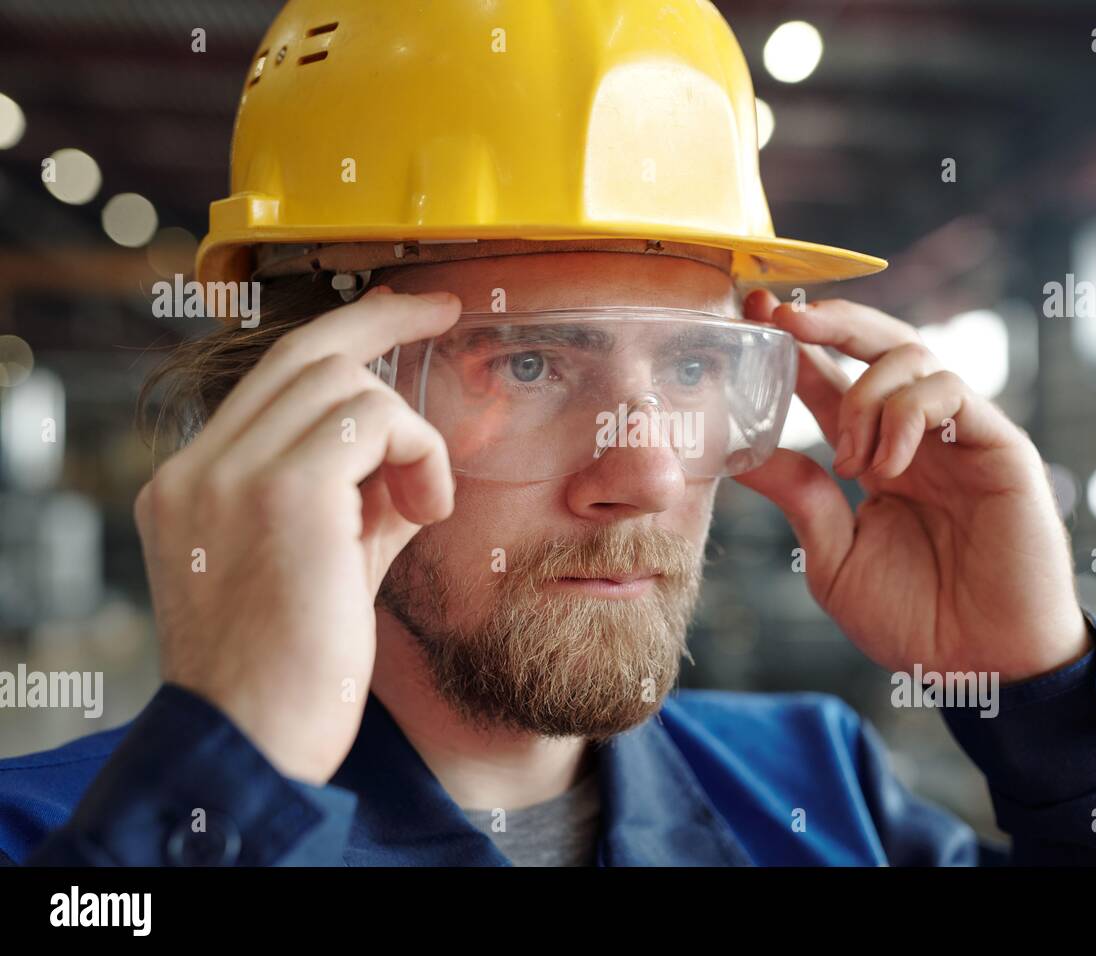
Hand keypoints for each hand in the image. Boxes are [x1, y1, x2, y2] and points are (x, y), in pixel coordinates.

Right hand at [134, 287, 460, 783]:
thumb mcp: (325, 565)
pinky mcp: (281, 491)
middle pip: (303, 352)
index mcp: (193, 484)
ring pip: (344, 383)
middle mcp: (199, 468)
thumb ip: (357, 501)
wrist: (255, 744)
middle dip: (384, 323)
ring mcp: (230, 474)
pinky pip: (374, 420)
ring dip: (407, 433)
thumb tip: (412, 455)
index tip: (399, 311)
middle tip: (445, 310)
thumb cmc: (296, 671)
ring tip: (420, 504)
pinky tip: (425, 511)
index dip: (344, 336)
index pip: (270, 377)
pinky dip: (418, 453)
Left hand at [735, 291, 1088, 682]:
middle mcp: (919, 434)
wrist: (980, 666)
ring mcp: (961, 435)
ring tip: (851, 461)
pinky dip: (905, 415)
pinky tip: (886, 466)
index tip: (753, 318)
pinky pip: (950, 392)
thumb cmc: (914, 618)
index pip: (834, 381)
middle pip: (878, 344)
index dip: (797, 348)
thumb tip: (743, 452)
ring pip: (911, 356)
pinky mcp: (1000, 445)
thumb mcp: (834, 557)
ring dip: (864, 397)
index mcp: (877, 455)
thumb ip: (798, 498)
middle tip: (783, 317)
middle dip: (829, 320)